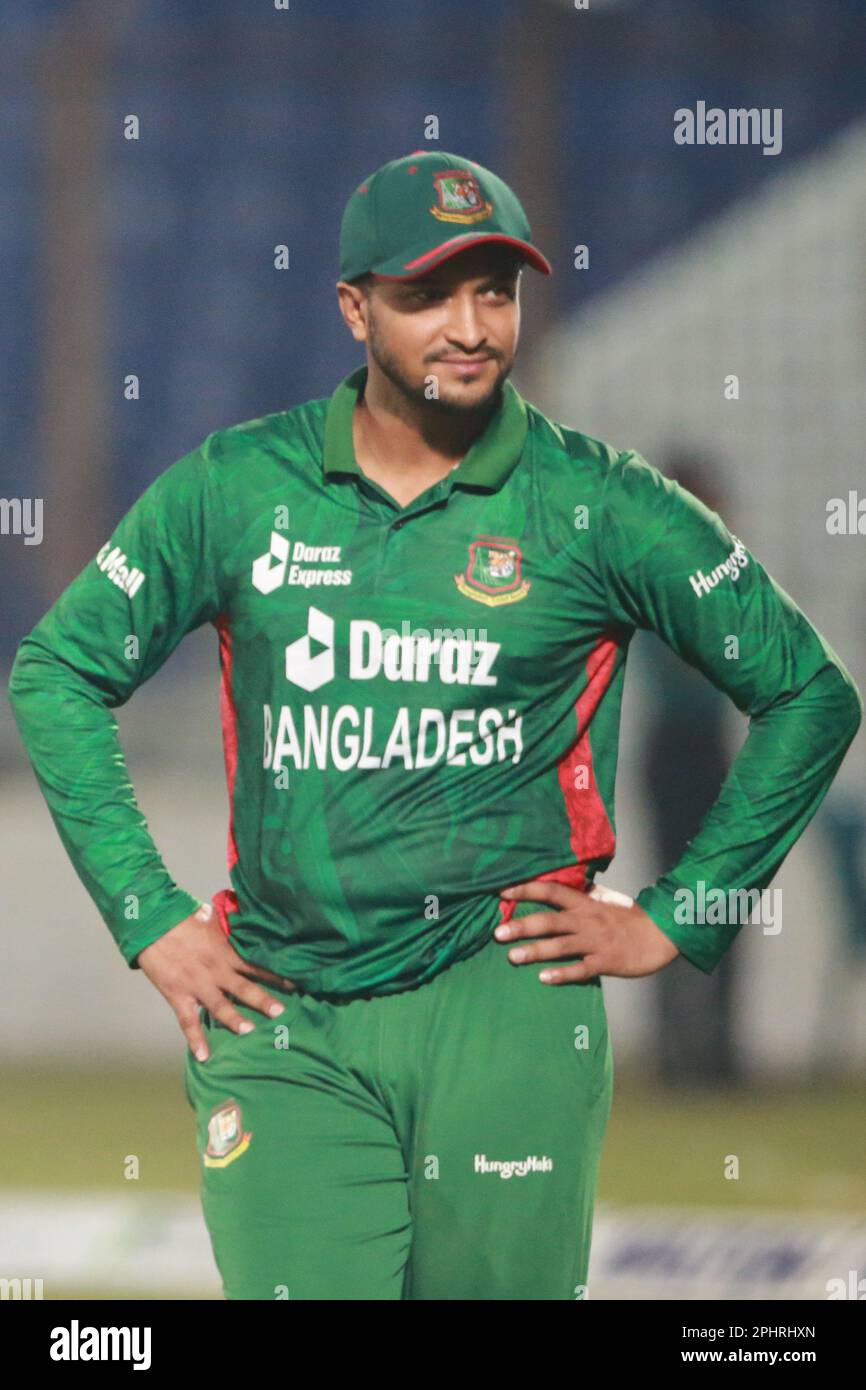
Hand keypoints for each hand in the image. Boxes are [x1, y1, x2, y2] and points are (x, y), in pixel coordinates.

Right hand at [137, 902, 295, 1060]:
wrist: (152, 923)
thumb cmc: (182, 917)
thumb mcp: (212, 919)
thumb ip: (229, 929)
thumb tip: (248, 922)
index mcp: (226, 952)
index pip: (256, 966)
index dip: (275, 976)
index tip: (295, 985)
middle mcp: (215, 971)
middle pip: (244, 988)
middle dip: (263, 1000)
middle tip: (282, 1013)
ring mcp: (197, 985)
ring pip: (220, 1007)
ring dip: (236, 1020)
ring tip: (251, 1032)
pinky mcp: (178, 995)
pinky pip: (188, 1022)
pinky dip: (195, 1040)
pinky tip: (204, 1056)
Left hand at [495, 878, 679, 982]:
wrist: (662, 934)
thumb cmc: (629, 919)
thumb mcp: (604, 902)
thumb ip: (581, 897)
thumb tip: (557, 888)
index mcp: (585, 903)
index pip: (551, 891)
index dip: (527, 890)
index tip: (502, 892)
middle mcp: (587, 920)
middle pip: (550, 920)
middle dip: (522, 926)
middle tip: (498, 933)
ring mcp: (596, 942)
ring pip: (561, 946)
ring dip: (535, 951)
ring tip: (512, 957)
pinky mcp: (606, 962)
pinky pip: (581, 969)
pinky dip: (562, 974)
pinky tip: (544, 978)